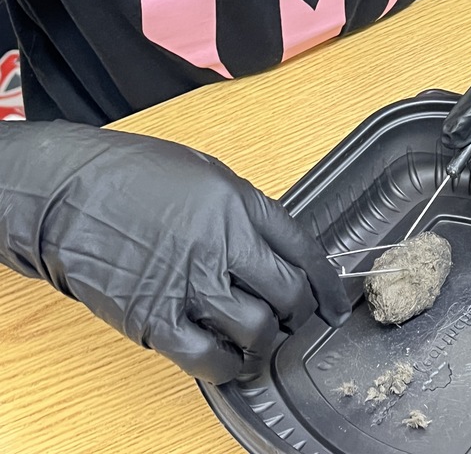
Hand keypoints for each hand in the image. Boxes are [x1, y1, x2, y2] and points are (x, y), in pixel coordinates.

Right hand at [0, 122, 349, 382]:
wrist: (70, 193)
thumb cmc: (133, 174)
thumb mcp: (204, 172)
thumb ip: (244, 209)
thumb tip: (274, 244)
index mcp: (239, 204)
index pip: (303, 249)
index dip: (327, 283)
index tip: (333, 301)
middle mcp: (223, 244)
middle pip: (289, 294)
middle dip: (299, 313)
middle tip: (291, 319)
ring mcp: (191, 283)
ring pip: (258, 331)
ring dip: (266, 341)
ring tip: (258, 339)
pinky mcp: (157, 319)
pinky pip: (208, 359)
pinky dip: (226, 366)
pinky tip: (226, 357)